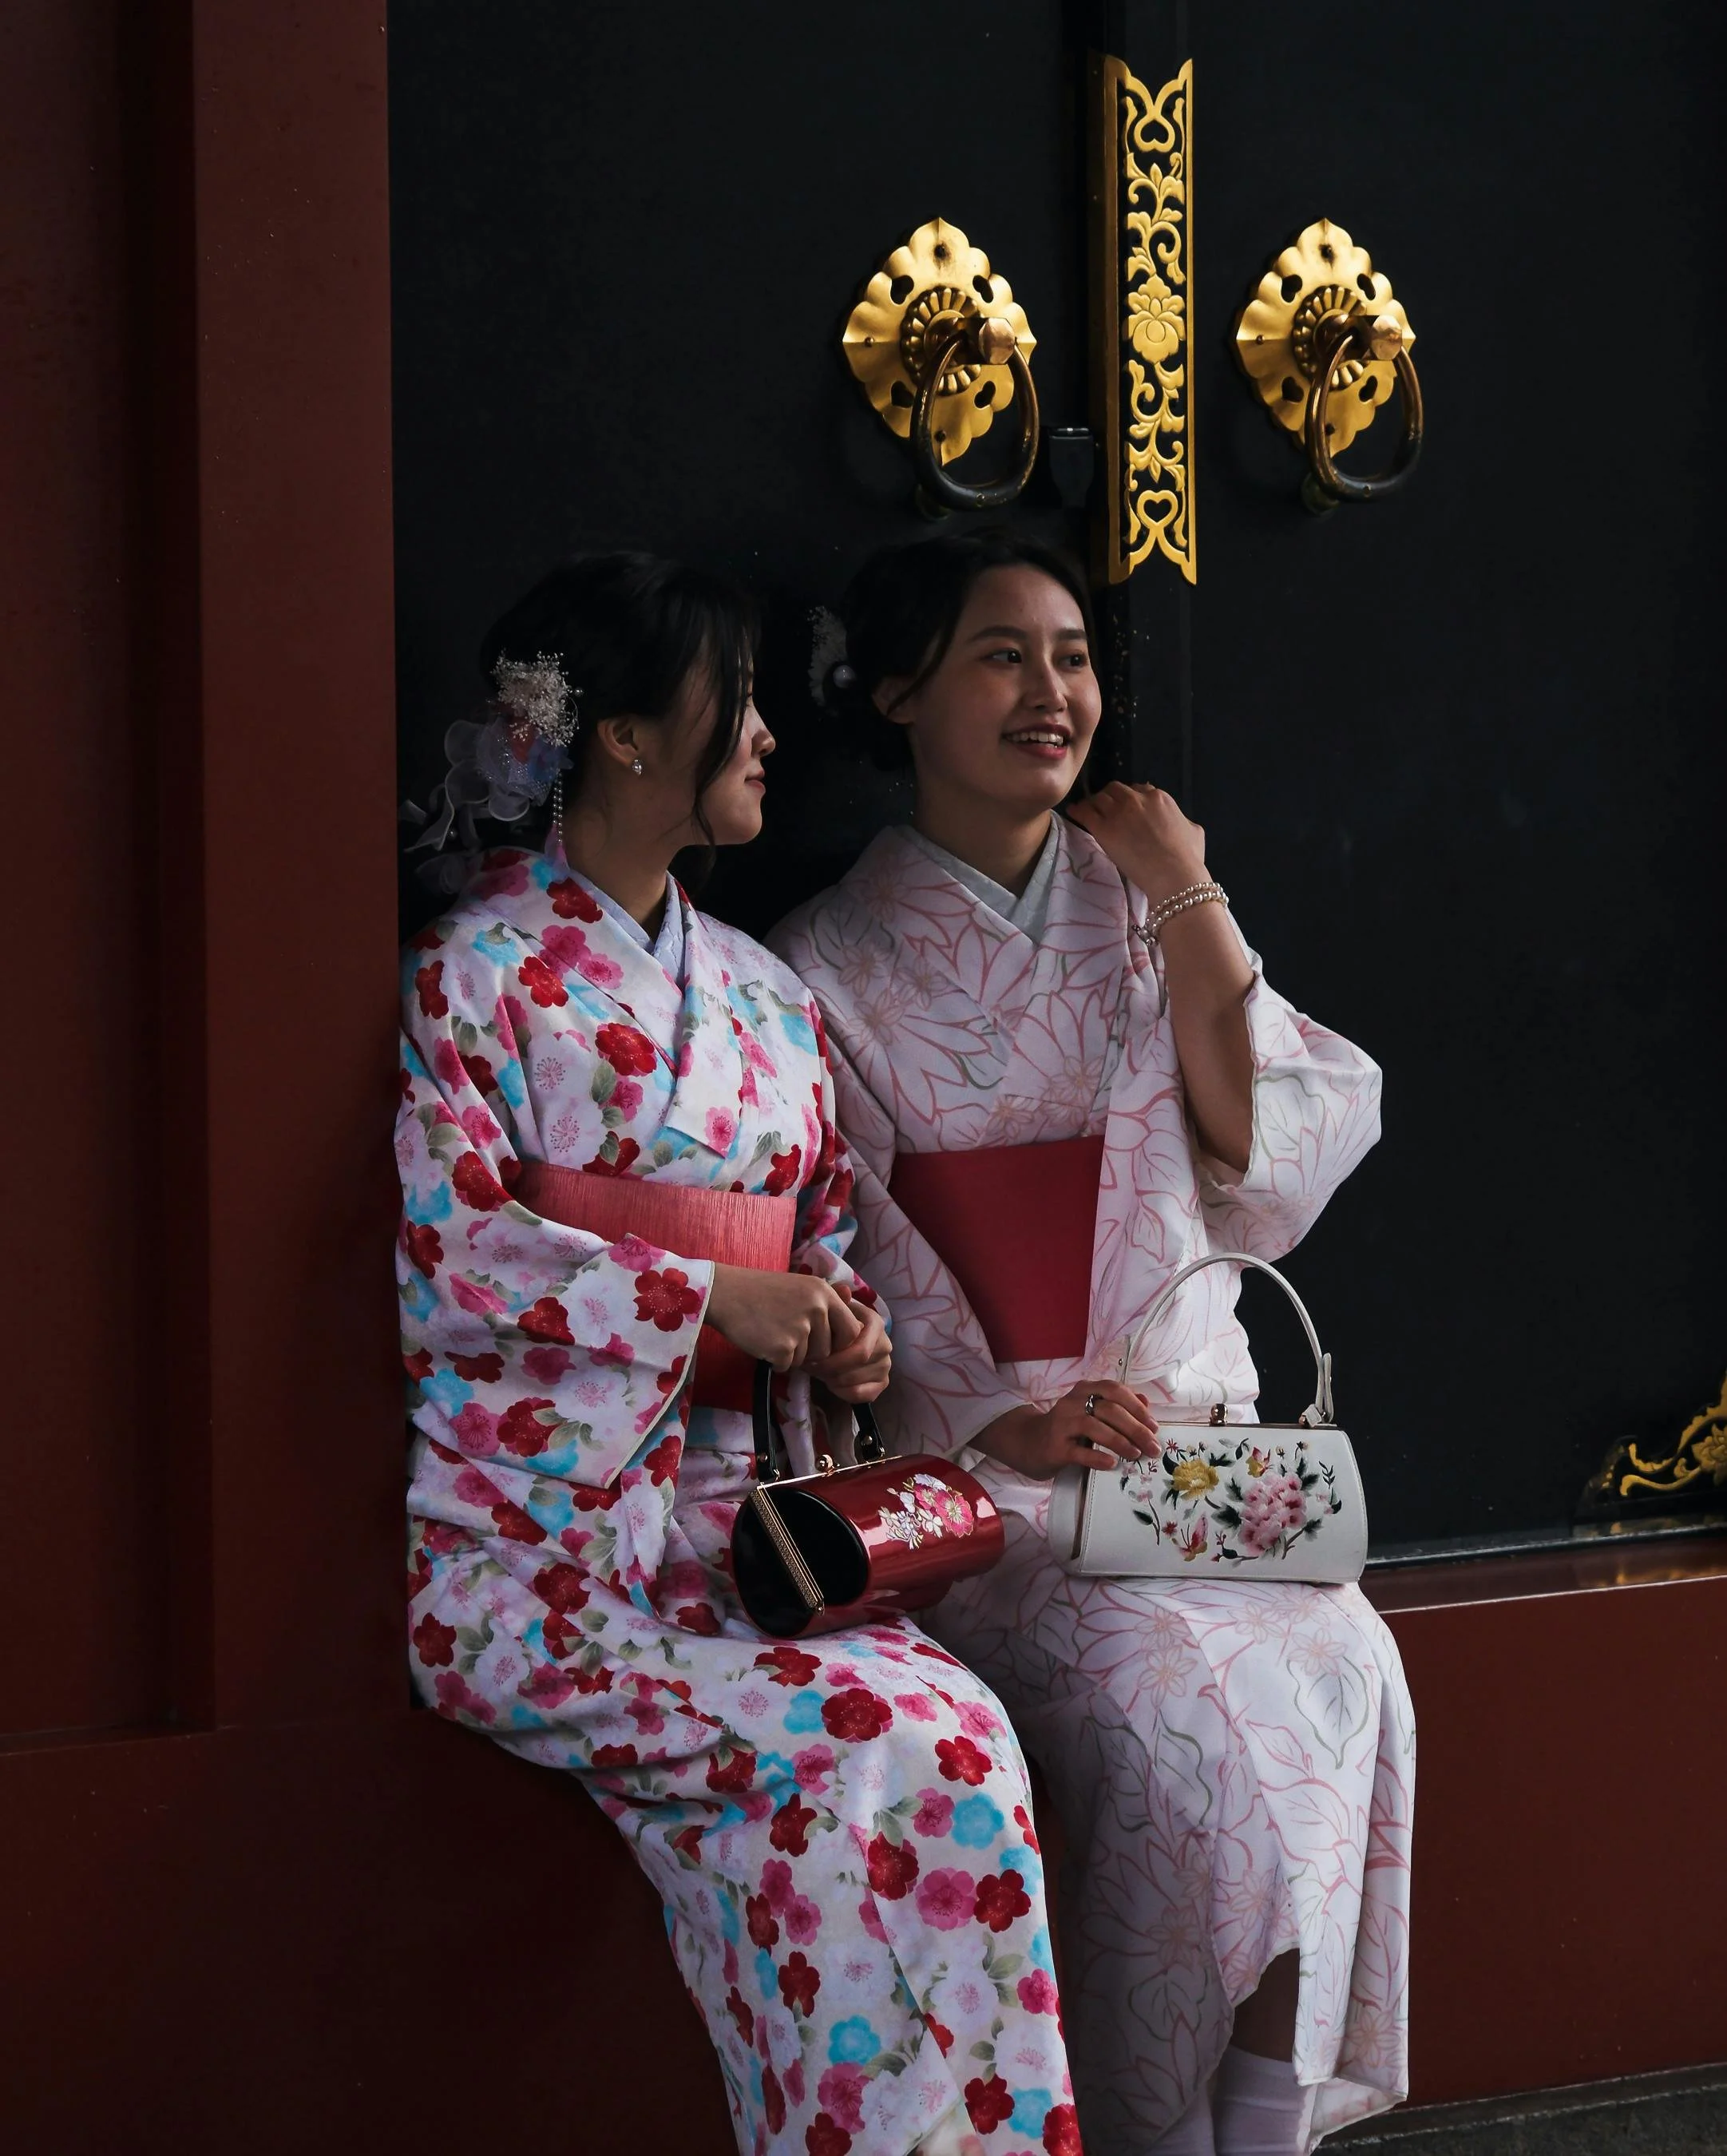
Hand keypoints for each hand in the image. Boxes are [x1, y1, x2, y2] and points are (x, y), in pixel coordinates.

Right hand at [706, 1265, 861, 1371]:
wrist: (725, 1293)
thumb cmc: (762, 1292)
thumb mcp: (800, 1288)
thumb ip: (825, 1306)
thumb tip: (853, 1331)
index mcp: (824, 1293)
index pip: (851, 1330)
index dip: (839, 1343)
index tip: (824, 1345)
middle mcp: (817, 1308)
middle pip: (829, 1349)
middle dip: (812, 1352)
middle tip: (789, 1337)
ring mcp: (800, 1328)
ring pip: (807, 1359)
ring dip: (792, 1355)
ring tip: (773, 1334)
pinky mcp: (782, 1347)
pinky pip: (787, 1366)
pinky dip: (776, 1360)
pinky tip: (763, 1341)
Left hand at [807, 1283, 891, 1402]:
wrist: (835, 1344)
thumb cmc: (832, 1326)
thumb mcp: (831, 1309)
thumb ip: (836, 1299)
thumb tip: (843, 1290)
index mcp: (876, 1323)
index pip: (859, 1348)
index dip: (833, 1355)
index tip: (811, 1355)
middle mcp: (885, 1344)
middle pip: (858, 1364)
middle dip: (831, 1367)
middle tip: (811, 1367)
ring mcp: (885, 1365)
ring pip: (856, 1380)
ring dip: (832, 1379)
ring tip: (818, 1372)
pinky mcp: (882, 1383)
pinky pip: (863, 1395)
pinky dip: (843, 1392)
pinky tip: (832, 1384)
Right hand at [972, 1380, 1159, 1480]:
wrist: (1027, 1442)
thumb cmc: (1066, 1427)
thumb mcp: (1091, 1411)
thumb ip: (1117, 1405)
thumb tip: (1145, 1402)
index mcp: (1084, 1390)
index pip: (1115, 1390)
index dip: (1137, 1408)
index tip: (1154, 1427)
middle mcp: (1072, 1403)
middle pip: (1109, 1409)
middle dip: (1136, 1429)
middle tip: (1152, 1447)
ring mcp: (1061, 1424)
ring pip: (1095, 1427)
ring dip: (1120, 1441)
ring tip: (1136, 1455)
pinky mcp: (1054, 1447)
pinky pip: (1079, 1452)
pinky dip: (1097, 1457)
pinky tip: (1112, 1463)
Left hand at [1068, 782, 1208, 907]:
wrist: (1174, 874)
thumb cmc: (1188, 857)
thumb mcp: (1195, 831)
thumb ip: (1183, 820)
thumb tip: (1181, 821)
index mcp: (1159, 798)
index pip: (1139, 788)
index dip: (1131, 798)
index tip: (1127, 807)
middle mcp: (1137, 799)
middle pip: (1116, 789)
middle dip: (1110, 796)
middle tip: (1106, 807)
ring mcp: (1119, 812)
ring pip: (1099, 798)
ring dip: (1094, 802)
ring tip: (1089, 810)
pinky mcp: (1104, 829)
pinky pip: (1085, 812)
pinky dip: (1078, 810)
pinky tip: (1074, 812)